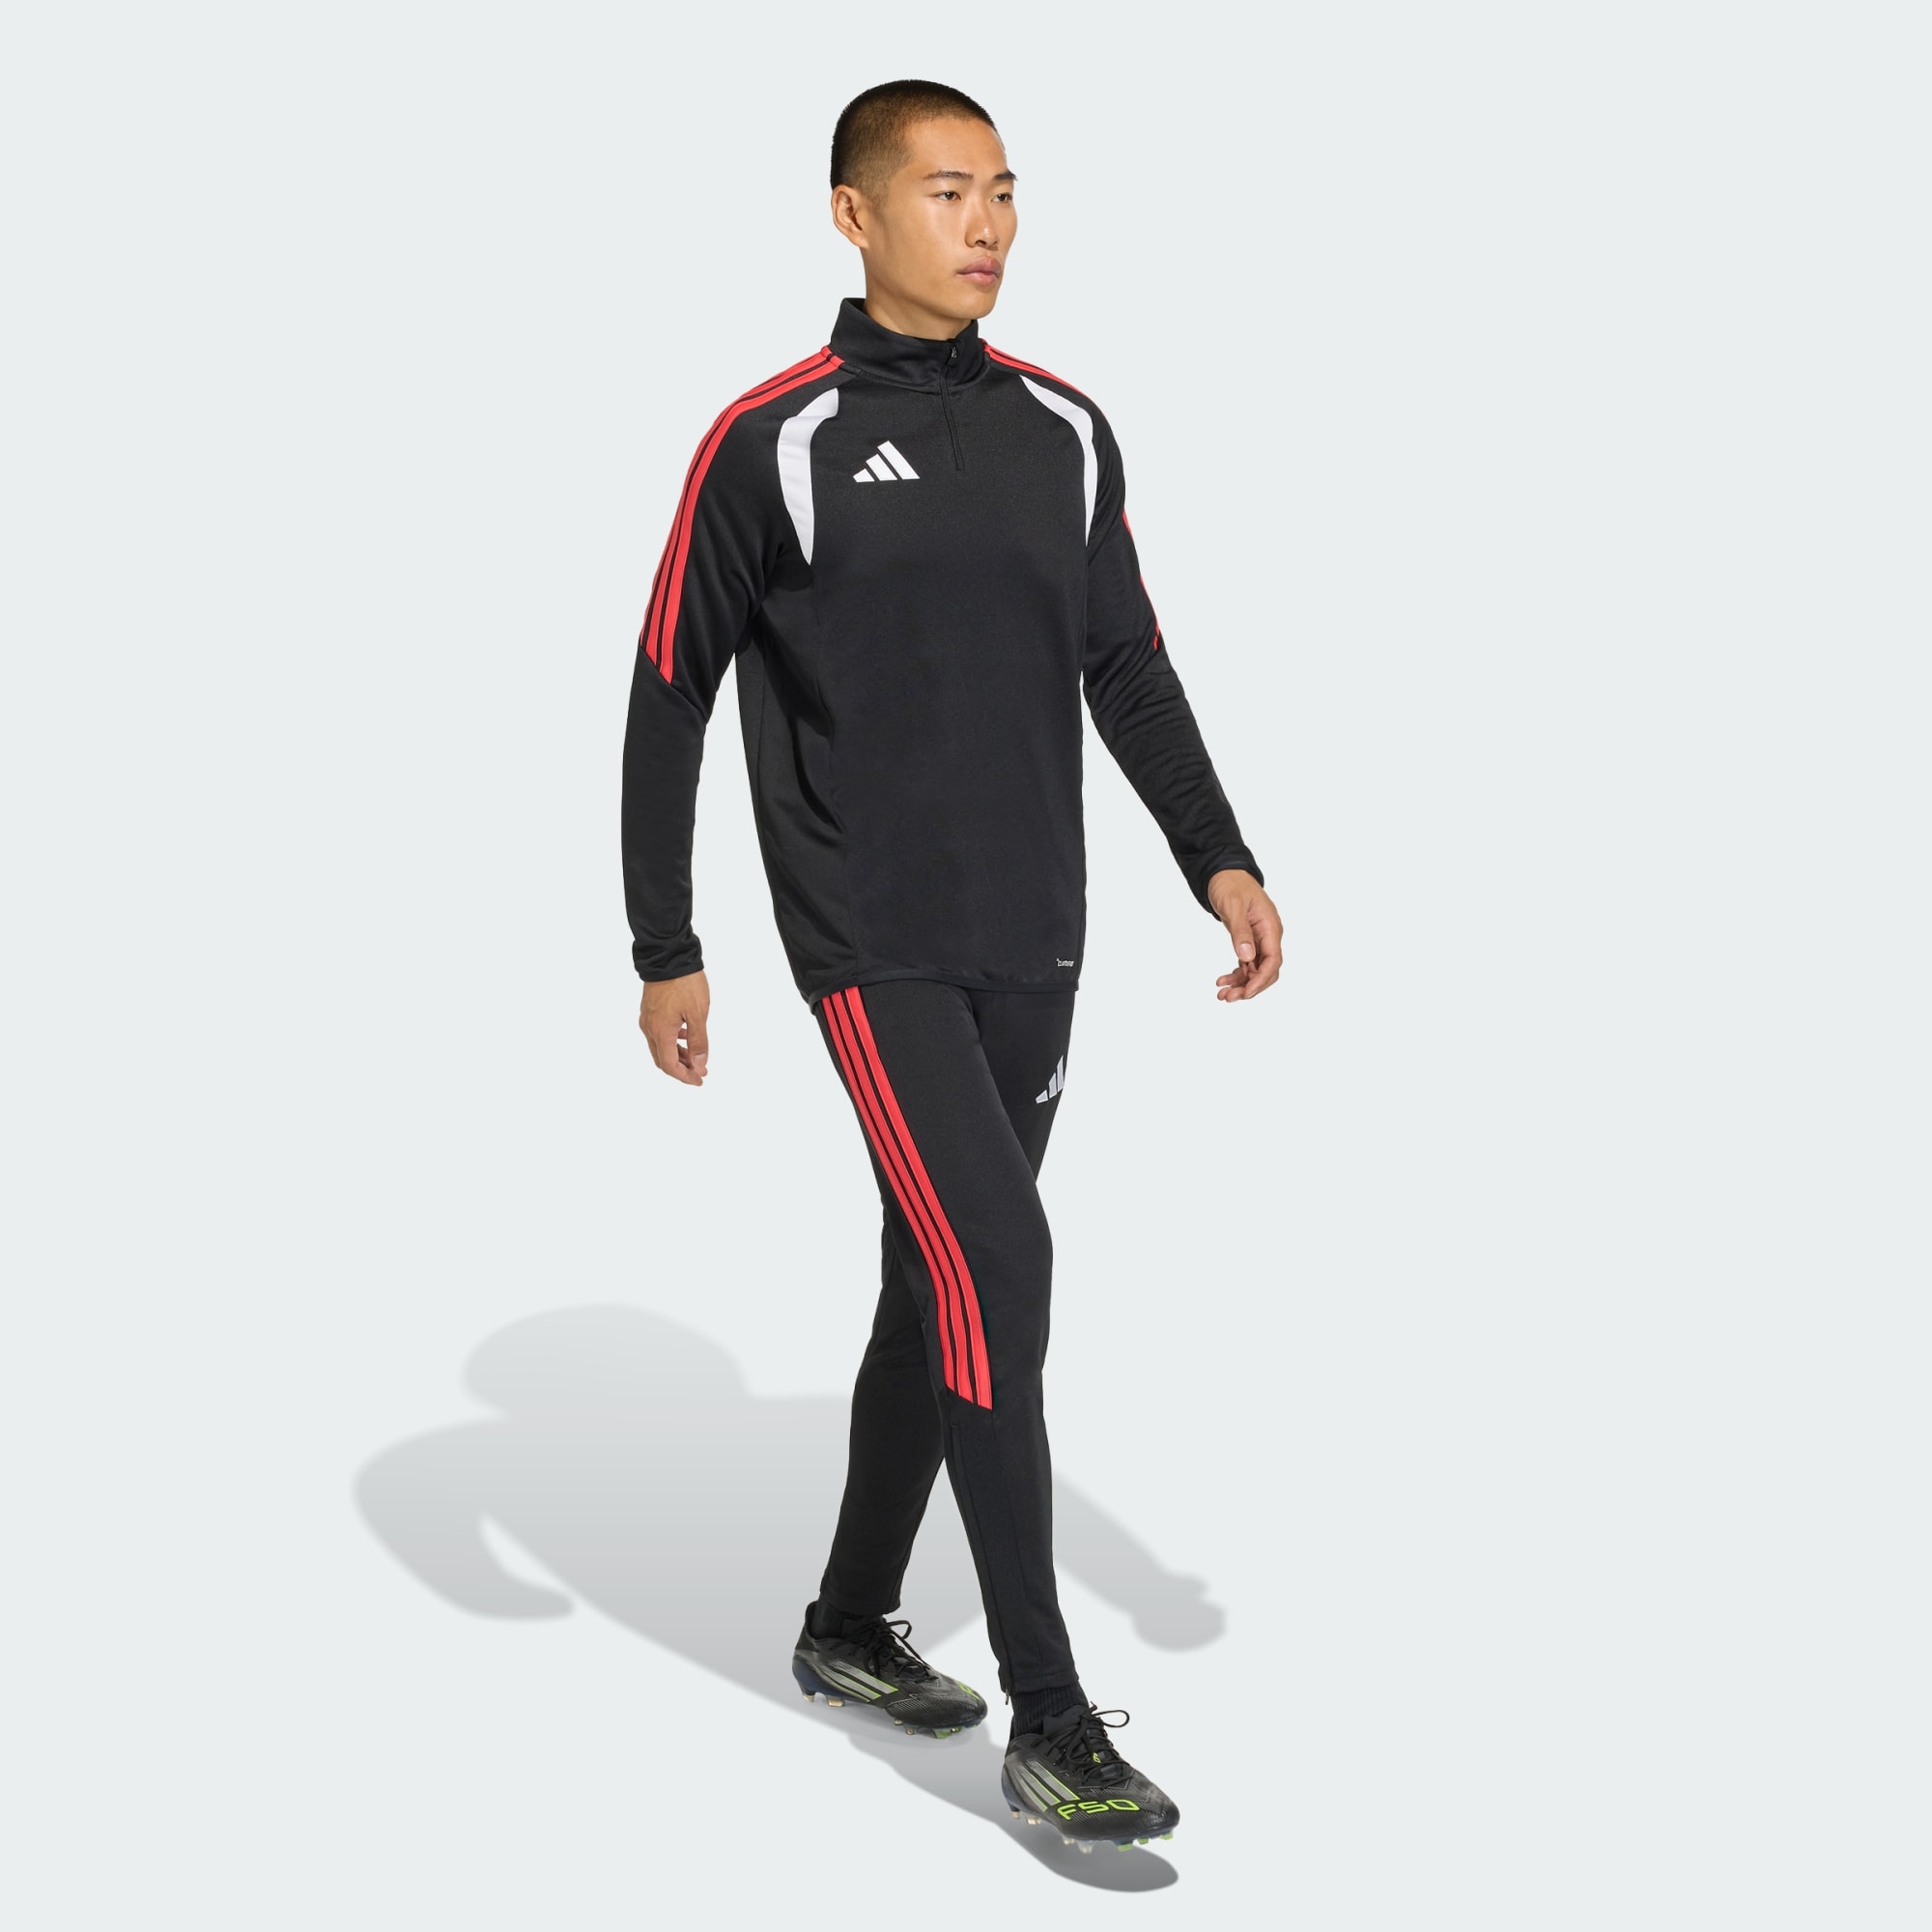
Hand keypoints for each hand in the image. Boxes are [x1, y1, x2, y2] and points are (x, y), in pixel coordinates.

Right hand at [638, 970, 710, 1084]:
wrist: (668, 956)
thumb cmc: (685, 983)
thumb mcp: (698, 1014)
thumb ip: (699, 1041)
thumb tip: (698, 1064)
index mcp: (660, 1032)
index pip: (669, 1066)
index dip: (684, 1077)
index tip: (699, 1079)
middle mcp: (649, 1028)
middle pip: (662, 1059)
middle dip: (681, 1068)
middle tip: (700, 1071)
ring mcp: (647, 1019)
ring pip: (660, 1047)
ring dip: (677, 1054)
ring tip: (696, 1055)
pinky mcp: (649, 1010)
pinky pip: (658, 1033)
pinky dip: (672, 1040)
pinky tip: (685, 1035)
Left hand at [1206, 870, 1281, 1001]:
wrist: (1224, 873)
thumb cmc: (1230, 885)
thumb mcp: (1233, 906)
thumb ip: (1240, 932)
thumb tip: (1246, 956)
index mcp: (1270, 927)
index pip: (1273, 960)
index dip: (1261, 980)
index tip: (1246, 993)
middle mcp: (1268, 935)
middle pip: (1267, 970)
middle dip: (1250, 987)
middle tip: (1228, 997)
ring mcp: (1259, 939)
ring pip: (1256, 970)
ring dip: (1241, 984)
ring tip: (1222, 994)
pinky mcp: (1249, 941)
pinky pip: (1247, 964)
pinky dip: (1237, 974)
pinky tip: (1223, 980)